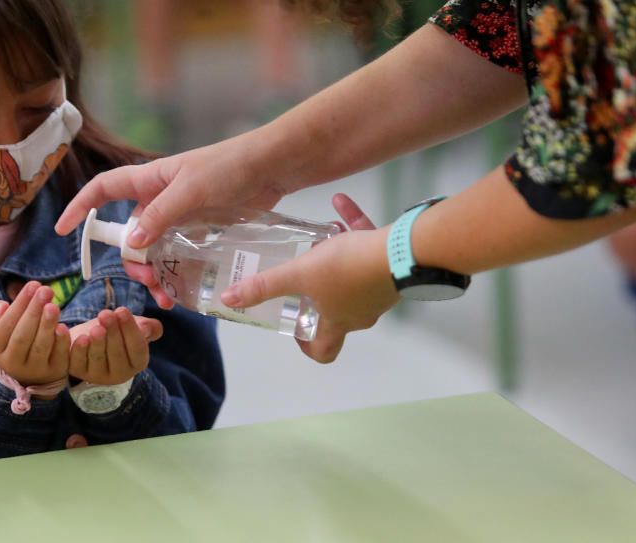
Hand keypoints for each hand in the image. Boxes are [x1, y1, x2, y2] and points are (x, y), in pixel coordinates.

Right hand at [0, 281, 69, 392]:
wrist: (29, 364)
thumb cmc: (12, 333)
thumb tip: (2, 307)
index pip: (6, 325)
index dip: (20, 305)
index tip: (33, 285)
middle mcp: (11, 363)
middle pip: (22, 337)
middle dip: (34, 312)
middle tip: (45, 290)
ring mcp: (34, 370)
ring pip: (40, 347)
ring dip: (47, 325)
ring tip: (53, 305)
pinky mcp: (54, 372)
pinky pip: (59, 357)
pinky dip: (62, 342)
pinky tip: (64, 327)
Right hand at [54, 131, 290, 307]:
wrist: (272, 167)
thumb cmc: (229, 167)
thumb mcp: (191, 190)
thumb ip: (160, 216)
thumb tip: (131, 244)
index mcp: (149, 181)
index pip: (104, 190)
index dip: (81, 208)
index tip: (63, 230)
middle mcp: (160, 199)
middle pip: (130, 234)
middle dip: (133, 261)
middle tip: (148, 282)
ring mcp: (181, 216)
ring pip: (156, 250)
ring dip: (156, 274)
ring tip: (169, 297)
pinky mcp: (202, 229)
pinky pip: (180, 254)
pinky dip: (178, 273)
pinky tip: (185, 291)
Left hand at [69, 308, 162, 385]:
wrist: (93, 337)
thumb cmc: (118, 330)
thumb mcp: (136, 326)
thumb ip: (147, 327)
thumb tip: (147, 328)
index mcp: (137, 362)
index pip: (137, 348)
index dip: (130, 329)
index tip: (122, 310)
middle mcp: (120, 373)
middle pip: (117, 353)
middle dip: (112, 332)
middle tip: (106, 314)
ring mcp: (98, 375)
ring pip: (98, 358)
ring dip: (97, 342)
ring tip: (96, 327)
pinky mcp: (79, 371)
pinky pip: (78, 362)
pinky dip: (78, 349)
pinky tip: (79, 336)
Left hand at [221, 194, 398, 362]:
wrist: (406, 250)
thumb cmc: (350, 270)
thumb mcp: (300, 274)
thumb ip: (265, 285)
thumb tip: (228, 301)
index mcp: (338, 322)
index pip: (322, 351)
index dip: (306, 345)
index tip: (294, 327)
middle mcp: (360, 312)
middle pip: (335, 311)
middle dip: (316, 293)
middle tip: (301, 277)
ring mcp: (379, 290)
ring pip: (351, 276)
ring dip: (333, 256)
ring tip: (319, 236)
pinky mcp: (392, 266)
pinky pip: (366, 248)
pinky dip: (354, 230)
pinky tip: (340, 204)